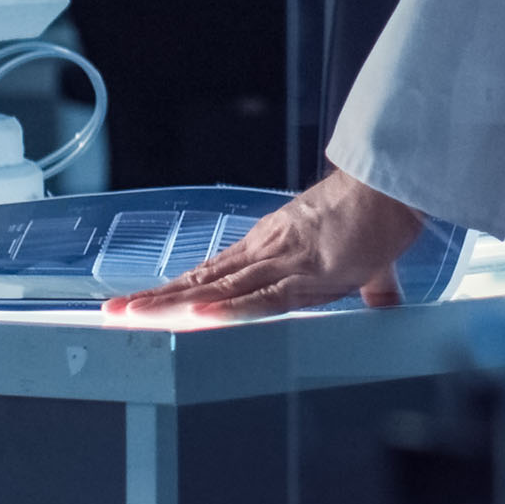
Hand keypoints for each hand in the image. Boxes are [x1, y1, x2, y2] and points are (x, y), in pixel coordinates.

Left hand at [106, 169, 426, 322]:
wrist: (393, 187)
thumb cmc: (379, 216)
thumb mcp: (368, 264)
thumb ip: (371, 289)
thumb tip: (382, 306)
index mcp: (272, 250)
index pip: (212, 275)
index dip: (175, 291)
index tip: (141, 302)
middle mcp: (264, 254)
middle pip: (199, 282)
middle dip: (154, 300)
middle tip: (111, 313)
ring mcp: (279, 263)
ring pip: (214, 290)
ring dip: (171, 305)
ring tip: (130, 316)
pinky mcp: (303, 274)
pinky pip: (258, 298)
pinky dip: (227, 308)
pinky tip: (197, 317)